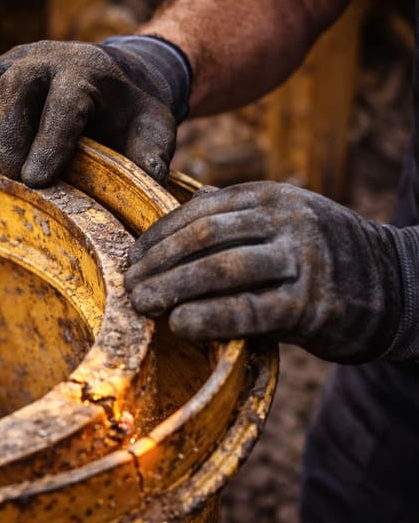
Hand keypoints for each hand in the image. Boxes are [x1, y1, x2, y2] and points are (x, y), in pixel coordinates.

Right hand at [0, 39, 186, 187]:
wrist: (110, 80)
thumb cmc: (129, 113)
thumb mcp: (152, 129)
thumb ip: (153, 154)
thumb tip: (149, 184)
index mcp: (89, 71)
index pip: (65, 101)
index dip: (49, 141)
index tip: (36, 181)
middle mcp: (47, 58)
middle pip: (15, 84)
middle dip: (8, 133)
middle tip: (10, 176)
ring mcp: (13, 61)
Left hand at [124, 182, 404, 362]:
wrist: (396, 285)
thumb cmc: (319, 257)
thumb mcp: (283, 222)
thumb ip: (235, 220)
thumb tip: (172, 225)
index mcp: (272, 197)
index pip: (200, 211)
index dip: (158, 237)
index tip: (132, 260)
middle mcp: (288, 221)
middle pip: (205, 237)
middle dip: (159, 263)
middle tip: (129, 286)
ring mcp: (303, 261)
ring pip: (223, 269)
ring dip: (174, 288)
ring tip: (143, 304)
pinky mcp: (312, 305)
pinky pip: (250, 310)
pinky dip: (209, 317)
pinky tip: (181, 324)